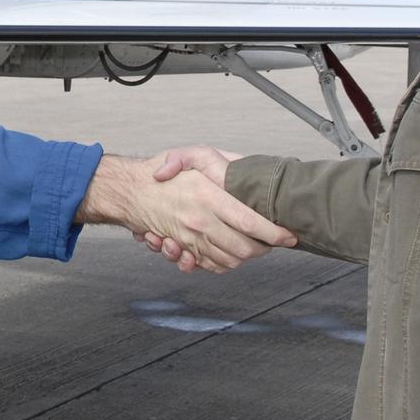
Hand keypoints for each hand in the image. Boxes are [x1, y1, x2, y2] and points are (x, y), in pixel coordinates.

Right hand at [78, 153, 293, 273]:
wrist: (130, 192)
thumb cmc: (164, 174)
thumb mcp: (191, 155)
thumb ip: (214, 158)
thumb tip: (236, 168)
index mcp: (207, 196)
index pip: (250, 221)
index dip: (274, 232)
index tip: (289, 234)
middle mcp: (200, 221)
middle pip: (245, 248)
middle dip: (265, 248)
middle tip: (276, 240)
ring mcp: (191, 239)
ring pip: (230, 260)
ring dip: (248, 256)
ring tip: (257, 244)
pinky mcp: (184, 249)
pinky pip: (212, 265)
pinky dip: (225, 263)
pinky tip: (230, 251)